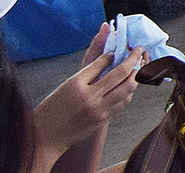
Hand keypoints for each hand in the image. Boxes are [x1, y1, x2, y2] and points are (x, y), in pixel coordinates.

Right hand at [30, 27, 141, 155]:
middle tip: (138, 52)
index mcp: (78, 85)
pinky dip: (128, 92)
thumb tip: (111, 53)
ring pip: (128, 91)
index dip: (116, 53)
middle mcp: (90, 99)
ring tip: (136, 67)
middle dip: (135, 61)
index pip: (104, 63)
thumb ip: (91, 67)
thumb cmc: (54, 107)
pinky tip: (126, 85)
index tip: (122, 48)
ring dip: (135, 77)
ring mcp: (99, 111)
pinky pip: (123, 103)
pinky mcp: (103, 120)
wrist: (46, 136)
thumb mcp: (69, 83)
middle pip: (123, 76)